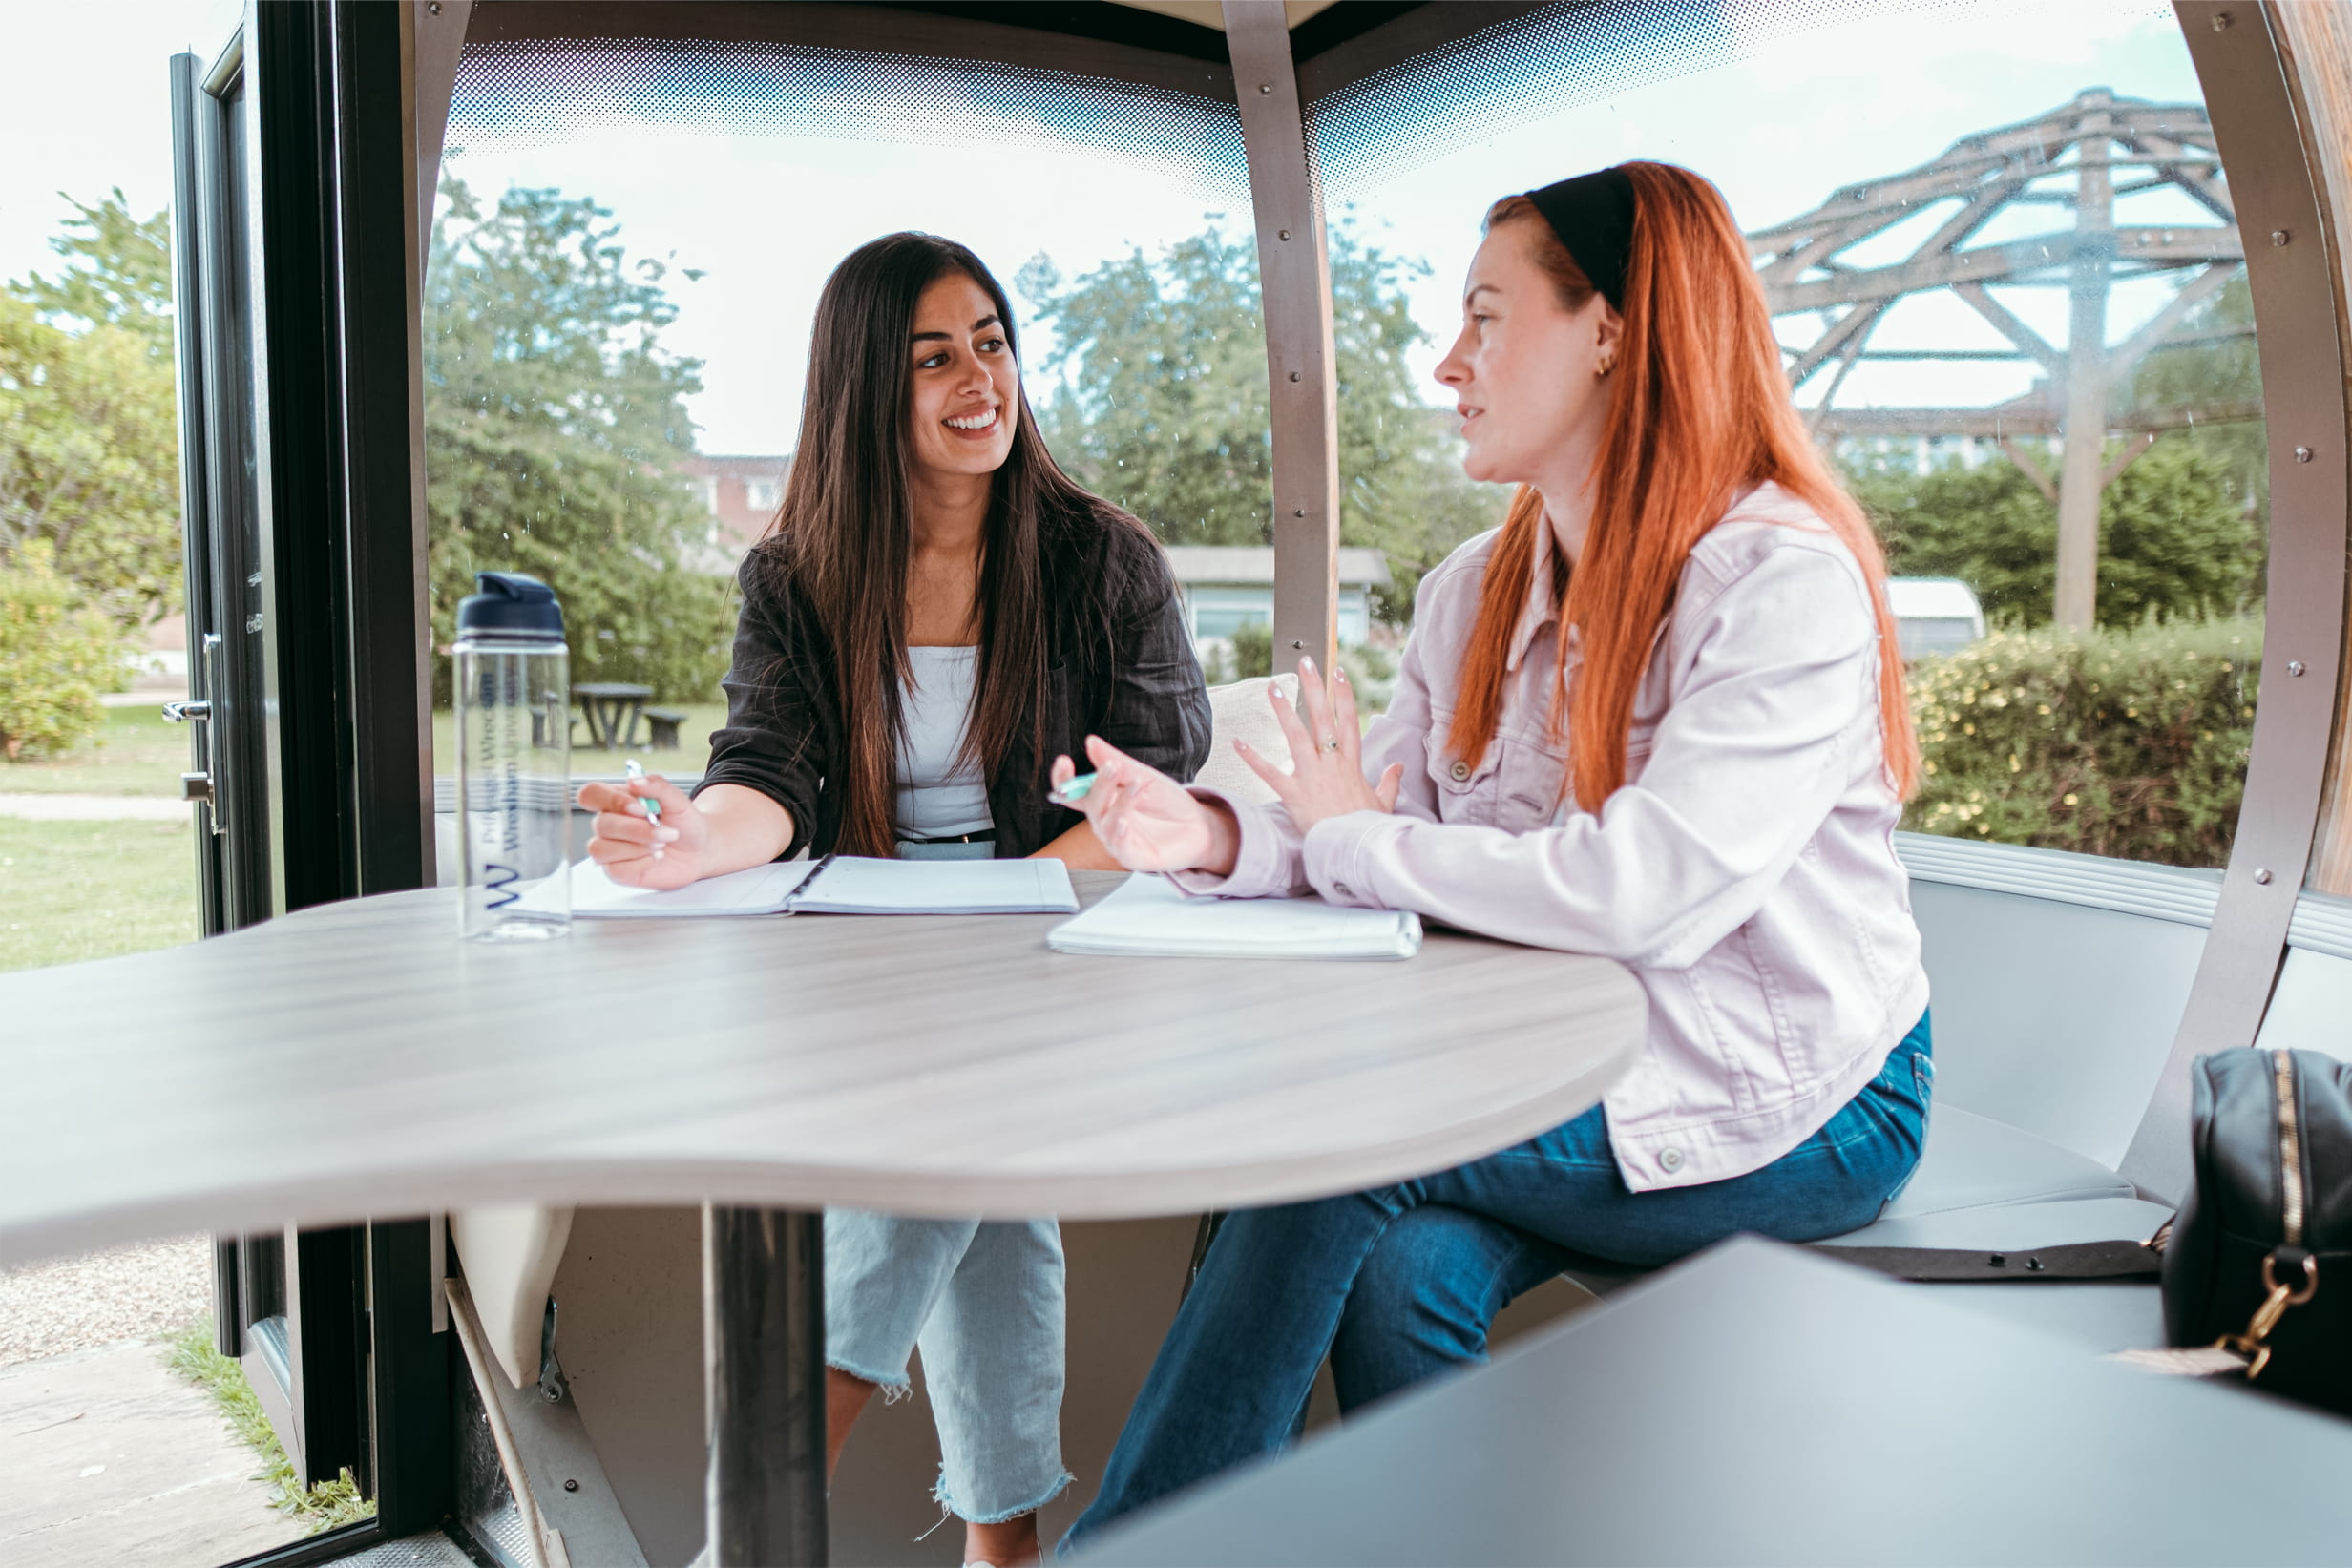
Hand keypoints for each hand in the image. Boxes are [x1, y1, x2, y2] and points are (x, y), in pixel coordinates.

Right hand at [576, 772, 704, 889]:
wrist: (698, 851)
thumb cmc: (684, 823)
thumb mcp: (678, 800)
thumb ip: (657, 786)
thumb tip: (635, 780)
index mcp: (616, 801)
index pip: (591, 794)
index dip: (611, 801)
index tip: (641, 808)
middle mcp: (608, 824)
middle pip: (601, 824)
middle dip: (637, 830)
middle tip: (666, 833)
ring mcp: (609, 848)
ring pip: (601, 848)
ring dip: (636, 847)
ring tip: (661, 846)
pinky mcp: (616, 870)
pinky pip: (615, 869)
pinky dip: (640, 863)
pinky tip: (655, 858)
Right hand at [1050, 737, 1239, 875]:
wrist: (1198, 826)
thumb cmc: (1168, 802)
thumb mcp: (1145, 776)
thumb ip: (1118, 761)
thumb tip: (1092, 742)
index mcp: (1104, 799)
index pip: (1073, 791)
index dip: (1063, 779)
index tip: (1064, 760)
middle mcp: (1105, 819)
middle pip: (1090, 803)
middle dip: (1099, 784)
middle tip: (1112, 767)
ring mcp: (1116, 839)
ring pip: (1104, 823)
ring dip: (1117, 803)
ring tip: (1135, 785)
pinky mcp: (1132, 856)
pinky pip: (1119, 847)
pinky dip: (1118, 833)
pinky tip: (1124, 820)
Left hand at [1240, 657, 1402, 833]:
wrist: (1351, 849)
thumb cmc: (1364, 829)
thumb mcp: (1382, 803)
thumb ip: (1390, 782)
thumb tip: (1399, 767)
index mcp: (1351, 764)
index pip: (1348, 721)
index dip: (1343, 695)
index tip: (1338, 673)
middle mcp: (1331, 763)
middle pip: (1323, 718)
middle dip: (1314, 688)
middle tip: (1305, 664)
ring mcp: (1311, 776)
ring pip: (1296, 736)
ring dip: (1283, 710)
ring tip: (1273, 687)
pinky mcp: (1293, 793)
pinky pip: (1269, 772)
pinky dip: (1253, 757)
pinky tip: (1238, 741)